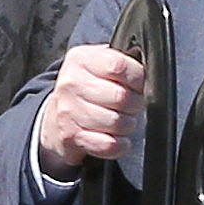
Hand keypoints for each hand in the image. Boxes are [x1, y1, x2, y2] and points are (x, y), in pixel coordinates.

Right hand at [34, 43, 146, 181]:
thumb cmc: (86, 87)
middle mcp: (71, 83)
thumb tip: (148, 70)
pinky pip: (108, 145)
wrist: (54, 115)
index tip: (138, 84)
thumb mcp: (97, 63)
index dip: (137, 78)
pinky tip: (118, 138)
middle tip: (133, 105)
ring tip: (124, 120)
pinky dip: (119, 145)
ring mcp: (69, 110)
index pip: (119, 66)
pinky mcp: (71, 136)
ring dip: (127, 124)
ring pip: (116, 122)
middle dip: (135, 104)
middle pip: (120, 97)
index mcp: (81, 59)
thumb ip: (120, 60)